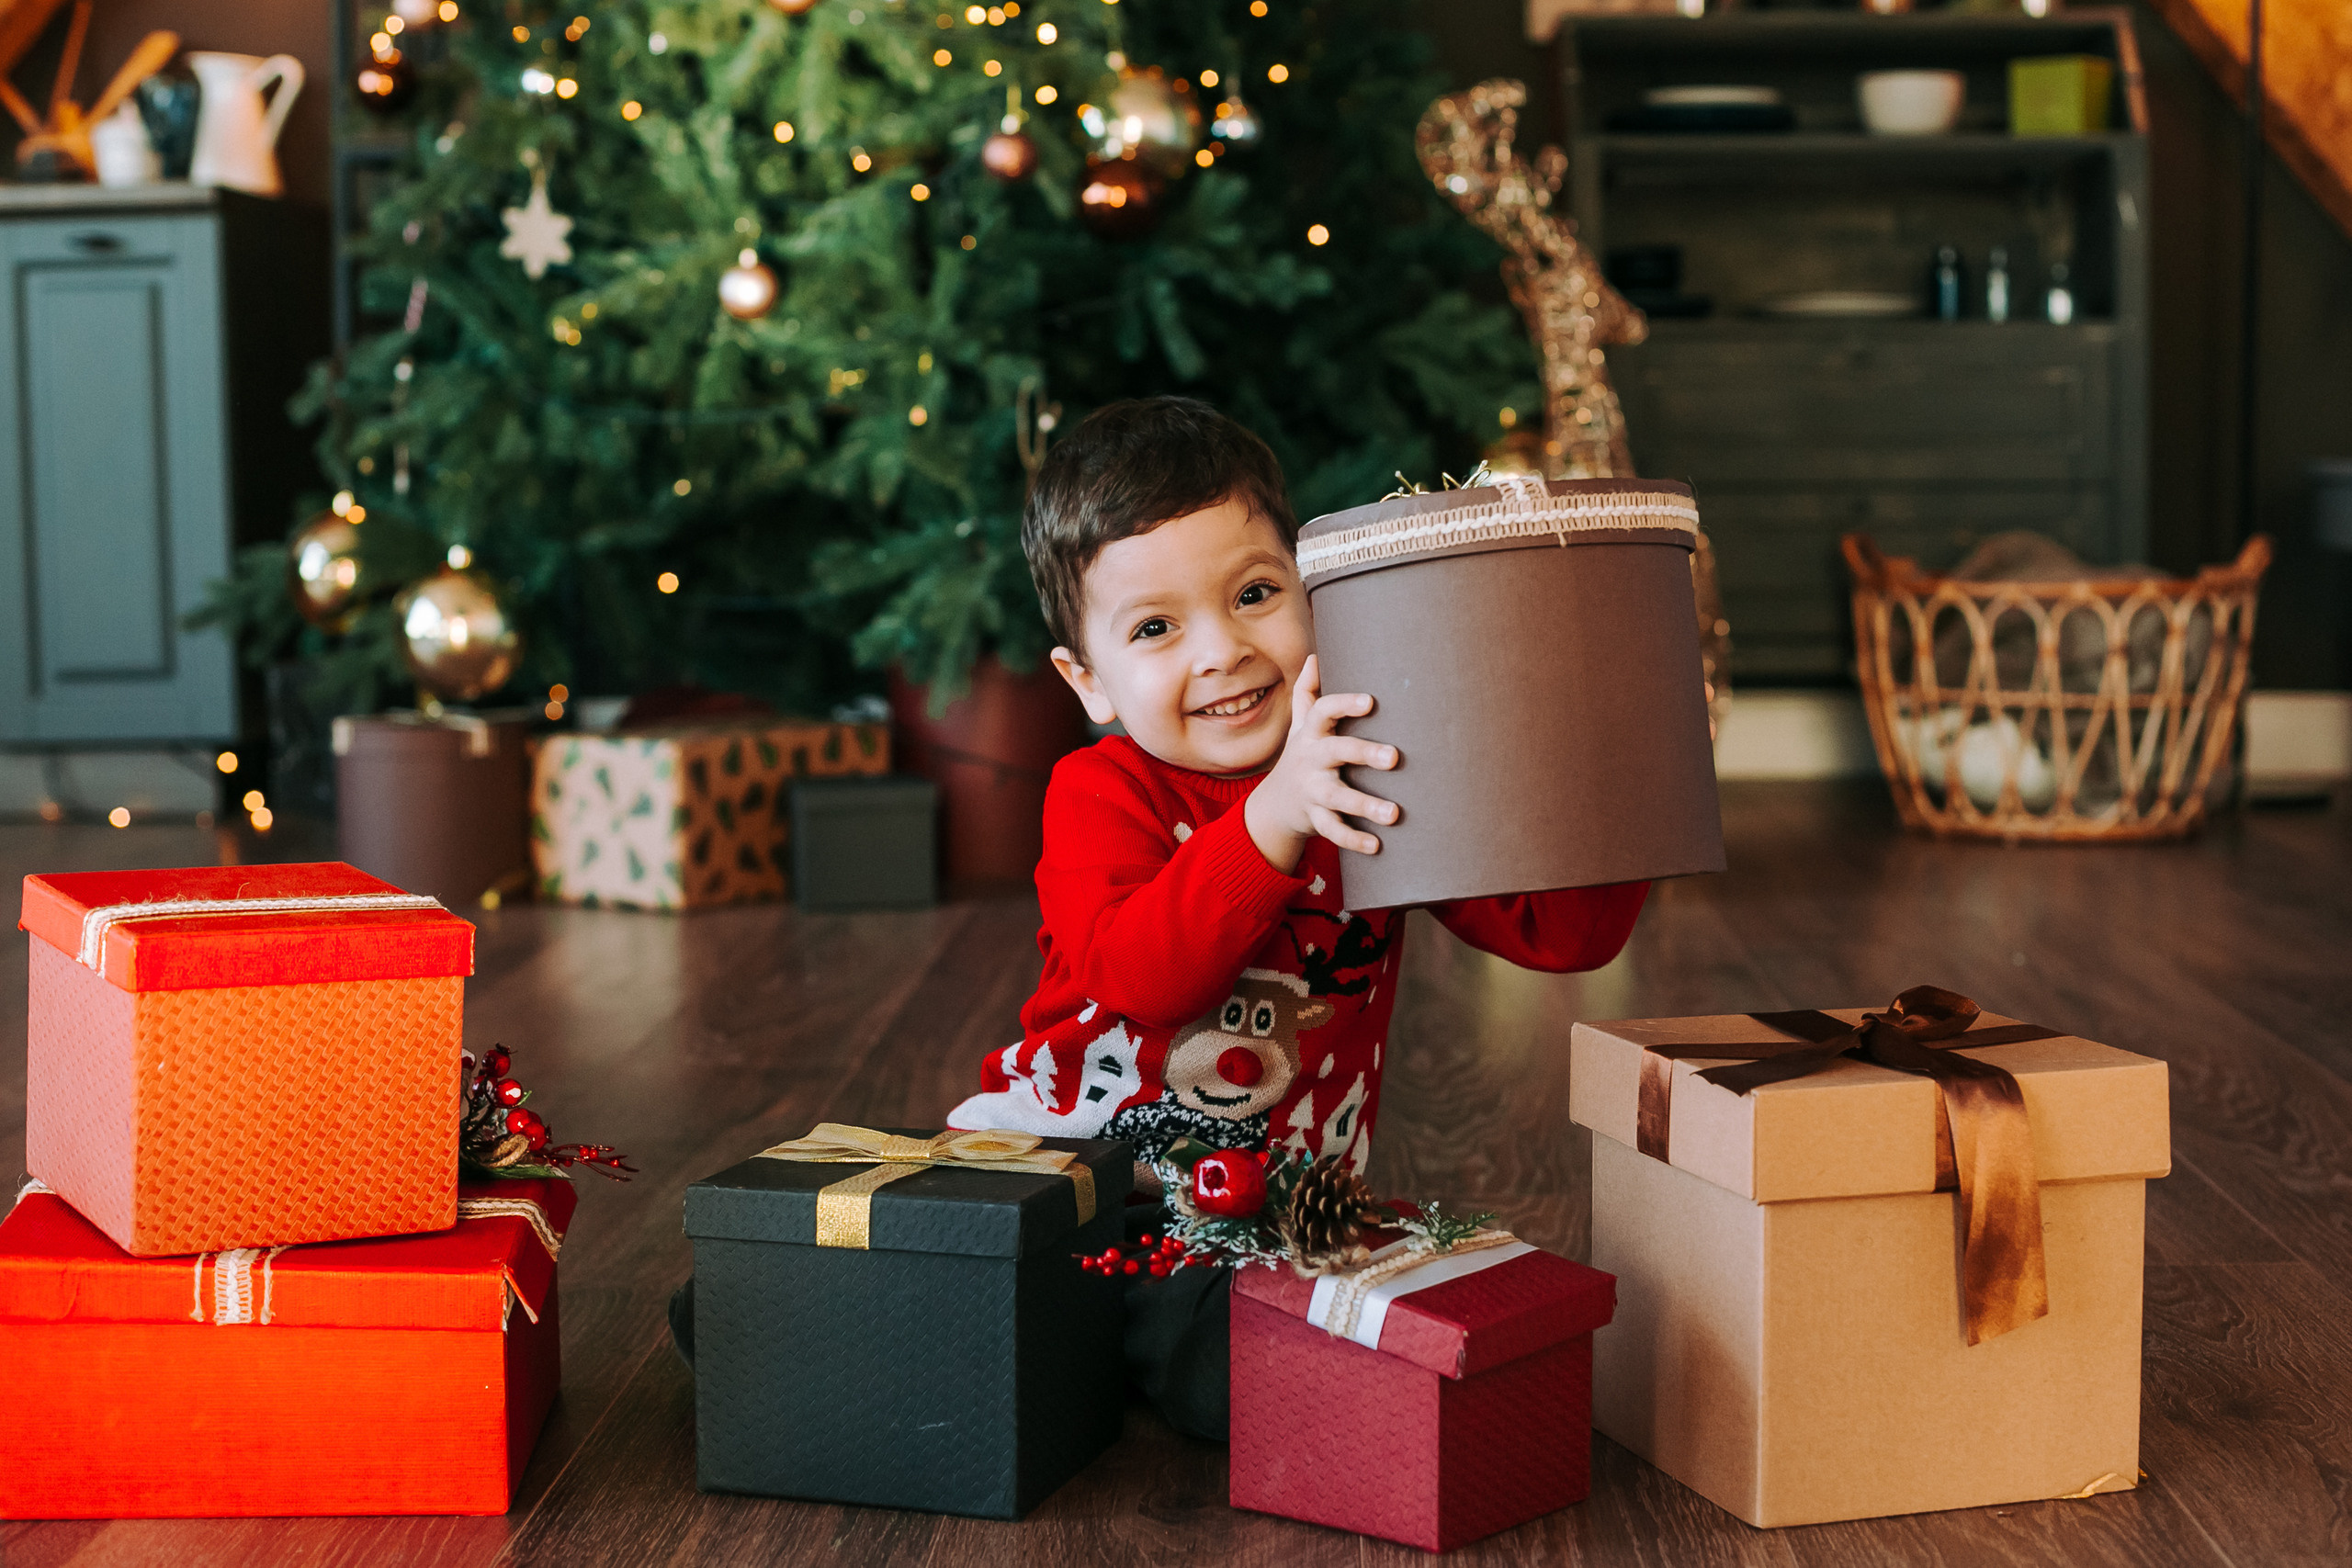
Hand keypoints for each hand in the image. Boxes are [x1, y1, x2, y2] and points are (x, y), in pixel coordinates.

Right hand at [1243, 655, 1399, 873]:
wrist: (1276, 805)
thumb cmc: (1301, 756)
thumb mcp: (1300, 725)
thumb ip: (1307, 692)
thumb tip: (1315, 655)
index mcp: (1311, 734)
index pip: (1323, 712)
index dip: (1345, 705)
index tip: (1370, 701)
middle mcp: (1310, 761)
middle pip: (1336, 753)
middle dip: (1364, 753)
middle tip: (1395, 757)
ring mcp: (1312, 791)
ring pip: (1338, 798)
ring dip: (1366, 805)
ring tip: (1394, 813)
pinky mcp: (1315, 819)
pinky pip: (1333, 830)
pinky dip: (1354, 839)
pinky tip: (1377, 845)